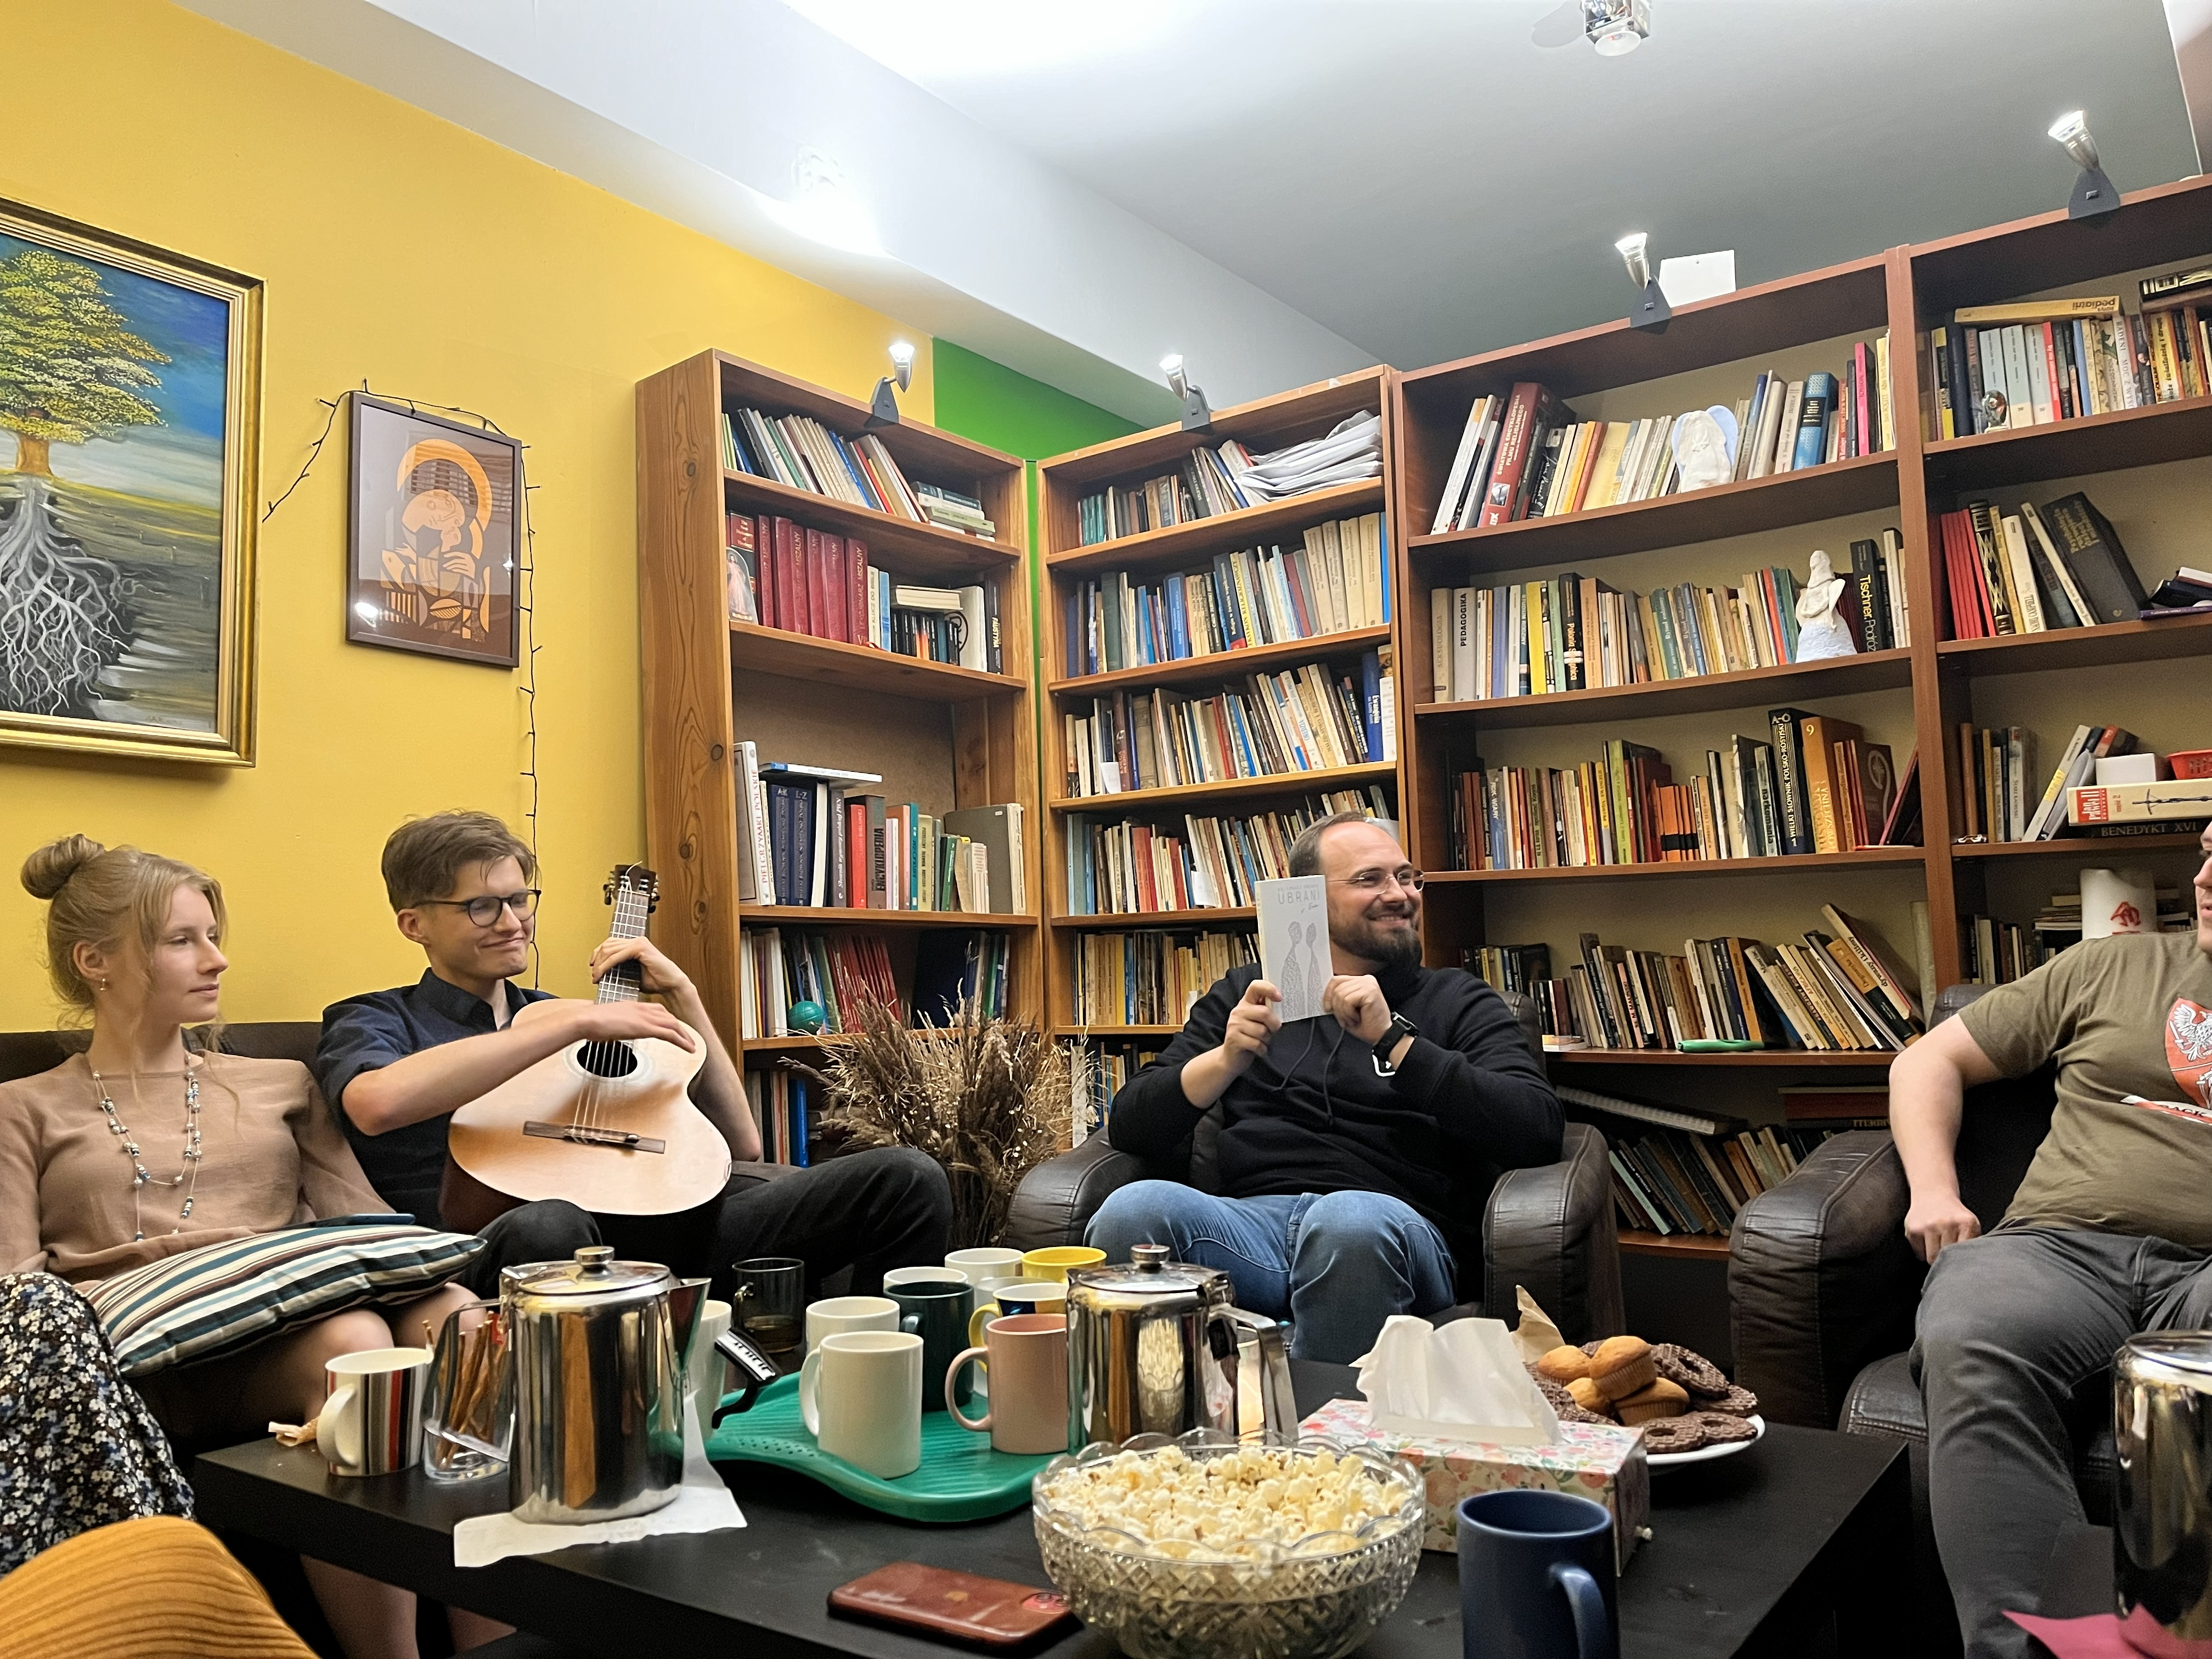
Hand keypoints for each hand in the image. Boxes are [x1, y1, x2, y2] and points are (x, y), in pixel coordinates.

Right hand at [561, 999, 698, 1051]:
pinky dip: (682, 1041)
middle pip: (669, 1016)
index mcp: (632, 1006)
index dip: (667, 1019)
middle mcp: (641, 1009)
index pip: (657, 1010)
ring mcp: (644, 1017)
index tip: (672, 1026)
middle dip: (680, 1027)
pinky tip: (688, 1048)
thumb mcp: (606, 1021)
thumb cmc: (589, 1022)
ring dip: (685, 1035)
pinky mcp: (645, 1028)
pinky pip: (670, 1034)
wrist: (585, 1019)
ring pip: (673, 1024)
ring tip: (692, 1045)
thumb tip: (612, 1032)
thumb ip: (614, 1024)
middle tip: (688, 1037)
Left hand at [591, 936, 692, 998]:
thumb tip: (601, 972)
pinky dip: (606, 965)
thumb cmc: (655, 981)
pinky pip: (617, 955)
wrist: (671, 985)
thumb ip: (619, 969)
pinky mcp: (640, 948)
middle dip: (597, 960)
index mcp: (635, 945)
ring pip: (609, 949)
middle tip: (594, 975)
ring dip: (599, 964)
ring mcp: (639, 942)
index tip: (592, 967)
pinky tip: (602, 973)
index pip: (610, 944)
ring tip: (596, 976)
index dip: (598, 954)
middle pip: (607, 945)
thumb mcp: (632, 974)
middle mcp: (636, 940)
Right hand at [1219, 979, 1281, 1074]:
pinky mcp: (1234, 1039)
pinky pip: (1257, 1043)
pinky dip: (1262, 1049)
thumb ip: (1266, 1012)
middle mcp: (1238, 1011)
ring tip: (1260, 1041)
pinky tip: (1257, 1049)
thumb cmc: (1249, 1037)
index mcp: (1246, 1003)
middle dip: (1274, 1025)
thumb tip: (1282, 1006)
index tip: (1279, 998)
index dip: (1269, 989)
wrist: (1231, 1058)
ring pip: (1262, 1031)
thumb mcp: (1257, 1021)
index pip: (1256, 987)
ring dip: (1266, 1040)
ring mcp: (1234, 1024)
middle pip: (1264, 1012)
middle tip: (1272, 1031)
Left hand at [1323, 975, 1392, 1045]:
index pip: (1336, 980)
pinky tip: (1357, 1018)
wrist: (1383, 1035)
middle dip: (1336, 1007)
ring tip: (1352, 1019)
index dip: (1328, 995)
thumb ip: (1339, 998)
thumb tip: (1325, 996)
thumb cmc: (1367, 1024)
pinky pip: (1347, 1001)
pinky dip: (1348, 1013)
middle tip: (1345, 1019)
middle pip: (1336, 987)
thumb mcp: (1348, 1009)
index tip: (1327, 1007)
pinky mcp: (1370, 991)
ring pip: (1340, 995)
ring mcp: (1368, 984)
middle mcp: (1365, 980)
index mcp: (1360, 981)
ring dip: (1343, 1012)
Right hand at [1905, 1192, 1980, 1262]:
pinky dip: (1923, 1251)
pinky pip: (1918, 1253)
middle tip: (1947, 1254)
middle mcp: (1945, 1224)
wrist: (1933, 1194)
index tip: (1960, 1260)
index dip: (1962, 1260)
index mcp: (1965, 1224)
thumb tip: (1970, 1264)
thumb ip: (1973, 1242)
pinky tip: (1927, 1241)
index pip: (1964, 1254)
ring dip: (1934, 1257)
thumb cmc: (1954, 1215)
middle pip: (1947, 1257)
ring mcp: (1927, 1226)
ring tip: (1937, 1247)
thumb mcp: (1971, 1225)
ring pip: (1931, 1257)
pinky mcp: (1912, 1229)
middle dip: (1947, 1259)